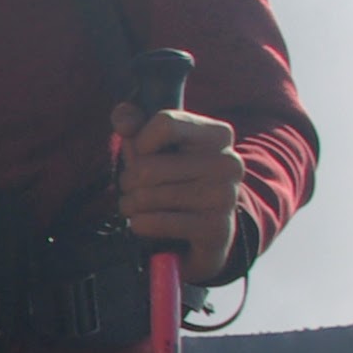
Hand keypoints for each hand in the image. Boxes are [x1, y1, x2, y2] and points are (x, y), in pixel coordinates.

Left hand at [112, 100, 243, 269]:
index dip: (140, 142)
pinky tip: (148, 224)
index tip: (145, 154)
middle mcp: (228, 163)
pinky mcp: (214, 229)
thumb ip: (135, 124)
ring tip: (143, 206)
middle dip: (129, 181)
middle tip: (138, 188)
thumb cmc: (173, 179)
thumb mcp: (155, 146)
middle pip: (147, 167)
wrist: (203, 231)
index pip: (164, 123)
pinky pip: (152, 222)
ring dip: (131, 204)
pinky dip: (139, 224)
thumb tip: (123, 121)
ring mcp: (224, 197)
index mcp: (218, 134)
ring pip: (145, 196)